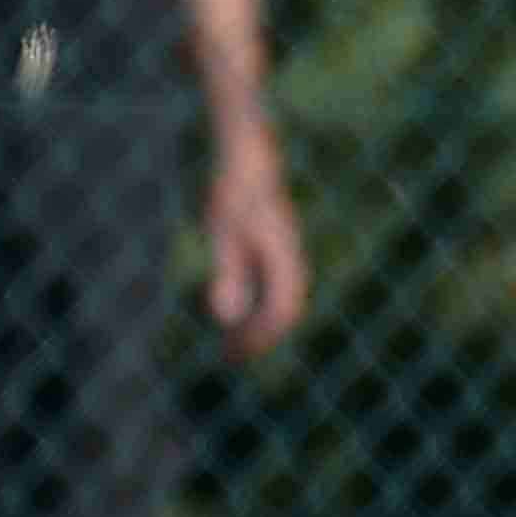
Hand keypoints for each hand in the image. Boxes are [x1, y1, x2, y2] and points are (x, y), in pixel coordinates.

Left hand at [201, 139, 309, 361]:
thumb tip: (225, 319)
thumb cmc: (233, 193)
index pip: (283, 310)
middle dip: (260, 338)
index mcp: (285, 258)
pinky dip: (257, 309)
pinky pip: (274, 291)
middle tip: (230, 358)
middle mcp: (292, 260)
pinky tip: (234, 316)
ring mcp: (287, 256)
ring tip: (230, 344)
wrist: (249, 158)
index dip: (261, 336)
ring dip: (259, 326)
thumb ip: (228, 274)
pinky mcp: (277, 253)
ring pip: (281, 303)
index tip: (236, 353)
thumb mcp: (223, 234)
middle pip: (285, 312)